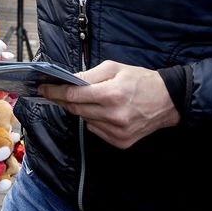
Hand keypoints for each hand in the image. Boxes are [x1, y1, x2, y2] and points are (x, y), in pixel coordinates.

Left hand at [38, 60, 179, 149]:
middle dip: (64, 101)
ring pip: (85, 120)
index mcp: (112, 94)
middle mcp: (114, 116)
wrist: (168, 101)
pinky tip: (105, 112)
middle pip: (76, 110)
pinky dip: (94, 120)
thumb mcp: (115, 68)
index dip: (55, 92)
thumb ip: (89, 76)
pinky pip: (96, 130)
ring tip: (94, 100)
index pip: (73, 96)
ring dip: (82, 110)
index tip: (43, 88)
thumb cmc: (140, 80)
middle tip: (58, 92)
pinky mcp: (121, 142)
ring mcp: (117, 132)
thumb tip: (67, 82)